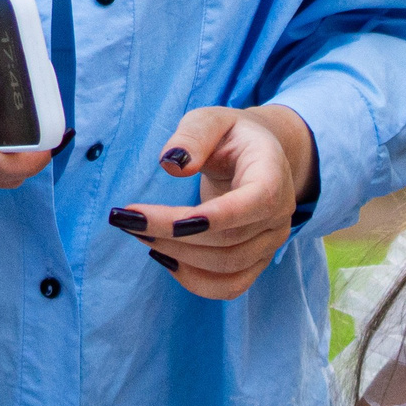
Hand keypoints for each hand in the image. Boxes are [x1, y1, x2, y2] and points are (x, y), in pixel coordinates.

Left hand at [113, 106, 316, 300]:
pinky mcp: (257, 261)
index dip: (216, 216)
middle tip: (126, 218)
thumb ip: (192, 135)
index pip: (257, 201)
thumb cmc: (230, 136)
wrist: (257, 159)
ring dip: (177, 255)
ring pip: (226, 266)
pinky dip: (194, 280)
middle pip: (229, 240)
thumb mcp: (211, 119)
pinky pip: (230, 286)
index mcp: (273, 174)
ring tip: (139, 233)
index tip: (167, 220)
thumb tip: (172, 164)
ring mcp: (271, 243)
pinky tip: (164, 257)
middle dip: (172, 233)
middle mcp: (279, 214)